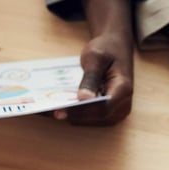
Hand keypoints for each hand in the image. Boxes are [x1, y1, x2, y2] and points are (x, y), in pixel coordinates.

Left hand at [54, 0, 134, 125]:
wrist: (116, 49)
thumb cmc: (107, 49)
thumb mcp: (96, 58)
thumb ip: (90, 78)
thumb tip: (83, 99)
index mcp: (123, 90)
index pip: (101, 108)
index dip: (80, 112)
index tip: (59, 111)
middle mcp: (123, 106)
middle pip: (95, 117)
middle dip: (72, 114)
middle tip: (46, 110)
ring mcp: (117, 112)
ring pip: (92, 120)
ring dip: (72, 115)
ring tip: (48, 109)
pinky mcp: (109, 113)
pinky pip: (91, 117)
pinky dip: (76, 113)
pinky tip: (59, 106)